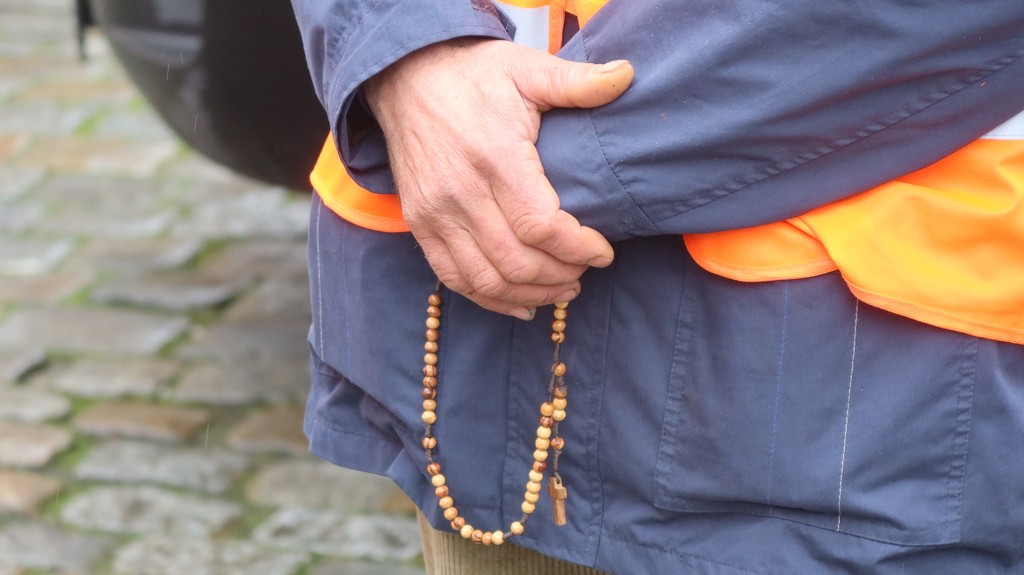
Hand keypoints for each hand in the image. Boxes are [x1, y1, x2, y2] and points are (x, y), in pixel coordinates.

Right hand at [364, 38, 632, 319]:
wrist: (405, 77)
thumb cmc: (473, 75)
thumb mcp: (526, 69)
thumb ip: (576, 81)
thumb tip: (628, 76)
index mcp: (495, 156)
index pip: (541, 226)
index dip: (578, 248)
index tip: (603, 252)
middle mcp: (461, 192)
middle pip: (517, 261)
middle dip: (560, 276)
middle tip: (586, 272)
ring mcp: (436, 213)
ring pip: (487, 279)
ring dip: (531, 294)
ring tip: (563, 288)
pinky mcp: (420, 224)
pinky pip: (454, 279)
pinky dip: (490, 301)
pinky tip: (522, 304)